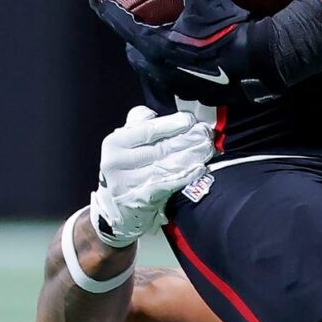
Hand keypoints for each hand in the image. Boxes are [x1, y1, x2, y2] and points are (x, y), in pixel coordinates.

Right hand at [89, 106, 214, 246]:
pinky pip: (169, 184)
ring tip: (207, 149)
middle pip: (160, 147)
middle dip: (187, 139)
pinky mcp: (141, 199)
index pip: (148, 129)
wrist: (114, 209)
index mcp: (114, 143)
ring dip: (191, 157)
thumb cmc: (125, 170)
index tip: (191, 120)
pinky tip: (200, 168)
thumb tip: (154, 112)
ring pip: (167, 165)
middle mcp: (117, 162)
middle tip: (206, 134)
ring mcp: (129, 183)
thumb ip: (137, 125)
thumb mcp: (124, 144)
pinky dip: (187, 175)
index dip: (172, 124)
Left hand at [90, 0, 289, 103]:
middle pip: (134, 52)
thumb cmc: (230, 32)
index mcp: (155, 46)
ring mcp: (178, 85)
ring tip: (161, 43)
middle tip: (136, 23)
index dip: (106, 8)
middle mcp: (161, 70)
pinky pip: (174, 82)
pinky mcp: (197, 94)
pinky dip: (174, 69)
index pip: (121, 23)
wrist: (260, 65)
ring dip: (151, 57)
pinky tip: (188, 61)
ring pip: (152, 71)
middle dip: (131, 38)